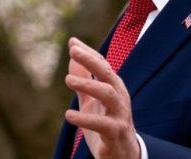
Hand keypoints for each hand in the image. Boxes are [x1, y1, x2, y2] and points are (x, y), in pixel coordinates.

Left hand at [65, 37, 139, 158]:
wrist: (122, 155)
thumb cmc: (107, 124)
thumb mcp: (92, 101)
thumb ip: (84, 80)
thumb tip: (73, 55)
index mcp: (113, 88)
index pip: (103, 65)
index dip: (89, 53)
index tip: (72, 42)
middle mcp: (119, 98)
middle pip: (108, 74)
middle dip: (92, 61)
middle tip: (73, 52)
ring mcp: (120, 115)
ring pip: (109, 95)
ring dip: (89, 85)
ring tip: (68, 80)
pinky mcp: (116, 134)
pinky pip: (103, 124)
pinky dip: (86, 119)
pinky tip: (69, 115)